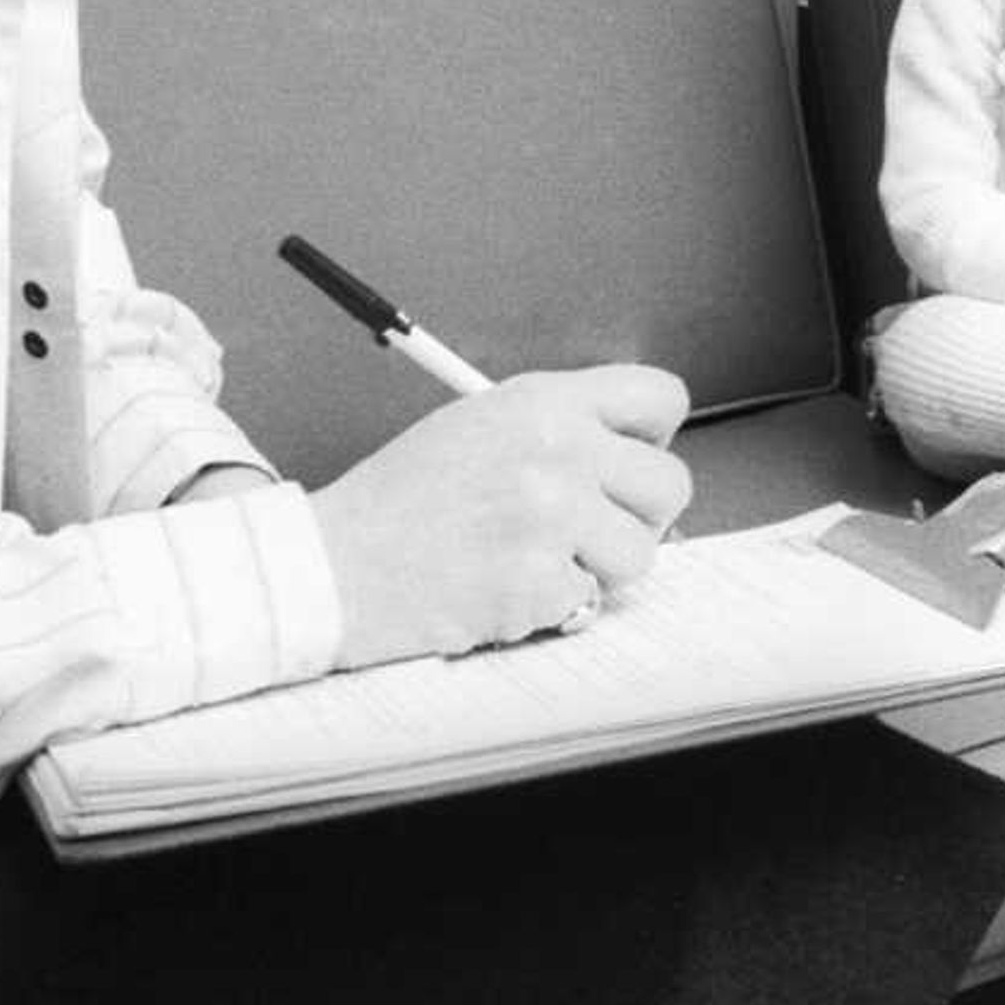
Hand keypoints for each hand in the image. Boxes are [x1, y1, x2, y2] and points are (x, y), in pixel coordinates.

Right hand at [309, 365, 691, 667]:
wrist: (335, 564)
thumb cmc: (399, 501)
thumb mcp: (477, 425)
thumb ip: (558, 429)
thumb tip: (628, 460)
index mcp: (542, 402)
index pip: (659, 397)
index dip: (655, 435)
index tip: (633, 459)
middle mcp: (556, 451)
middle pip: (669, 484)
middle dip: (638, 516)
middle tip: (593, 528)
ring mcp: (551, 518)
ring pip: (640, 554)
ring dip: (599, 568)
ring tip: (539, 559)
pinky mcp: (539, 582)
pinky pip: (590, 602)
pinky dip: (554, 607)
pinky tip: (504, 588)